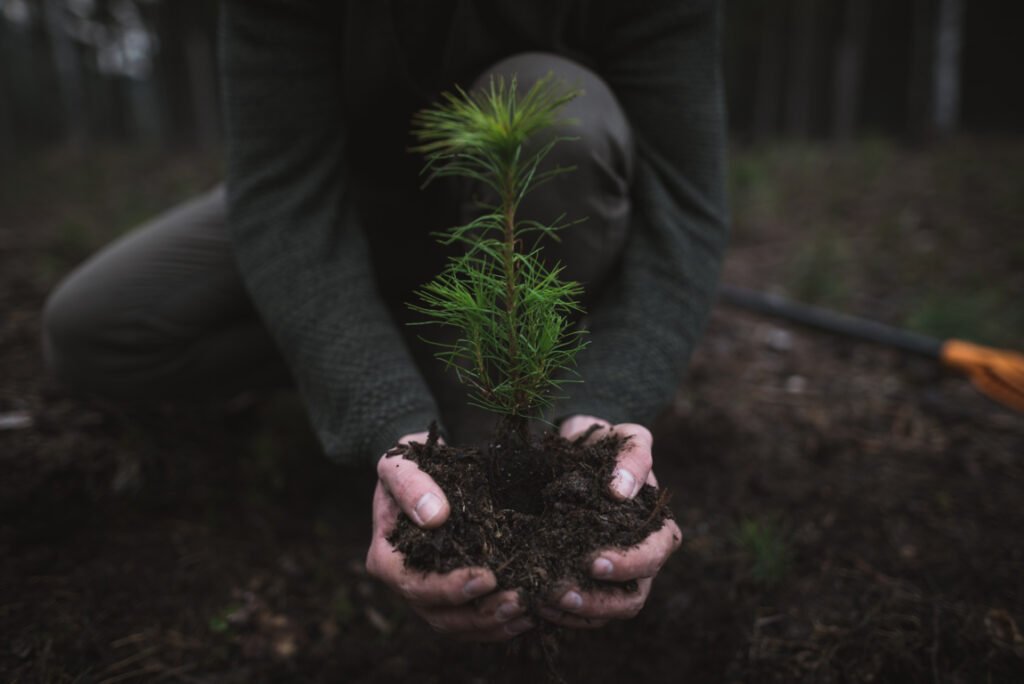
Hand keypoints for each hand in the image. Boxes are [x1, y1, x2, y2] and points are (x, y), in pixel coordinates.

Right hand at [365, 431, 533, 640]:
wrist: (419, 471)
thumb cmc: (407, 466)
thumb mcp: (400, 464)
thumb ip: (410, 485)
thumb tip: (434, 516)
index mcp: (386, 558)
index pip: (415, 585)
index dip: (450, 588)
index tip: (487, 577)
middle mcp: (404, 583)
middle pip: (439, 615)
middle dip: (480, 614)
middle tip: (518, 600)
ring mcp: (427, 594)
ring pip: (458, 625)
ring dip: (493, 623)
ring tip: (528, 610)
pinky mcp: (450, 594)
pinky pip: (472, 621)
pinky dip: (498, 623)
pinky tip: (527, 614)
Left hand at [537, 416, 682, 627]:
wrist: (578, 450)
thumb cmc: (608, 445)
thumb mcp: (626, 438)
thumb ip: (632, 457)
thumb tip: (621, 491)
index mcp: (656, 528)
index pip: (653, 555)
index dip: (628, 564)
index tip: (595, 561)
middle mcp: (640, 559)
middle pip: (632, 598)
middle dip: (598, 600)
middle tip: (561, 592)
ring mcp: (614, 576)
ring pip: (606, 611)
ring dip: (575, 611)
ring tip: (542, 600)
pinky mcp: (587, 582)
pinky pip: (581, 610)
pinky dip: (559, 611)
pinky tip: (534, 600)